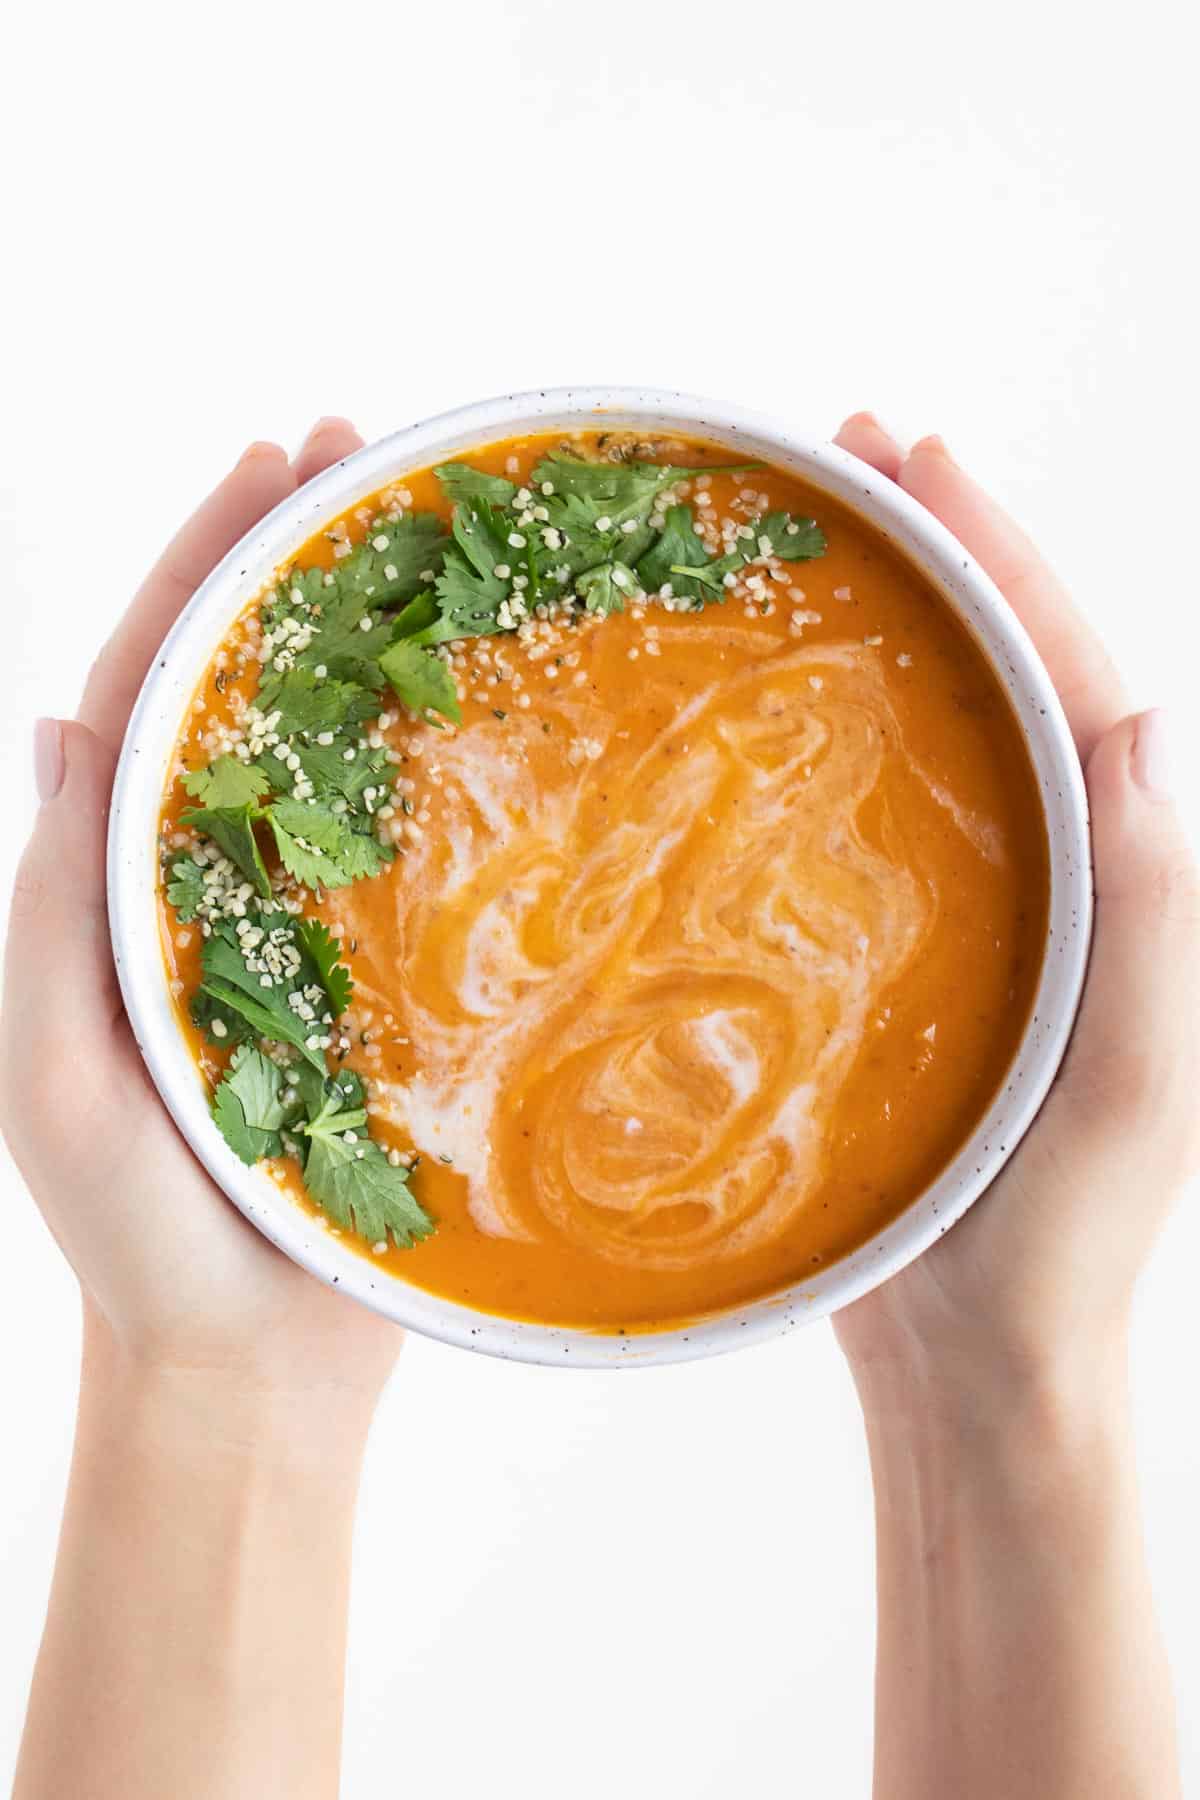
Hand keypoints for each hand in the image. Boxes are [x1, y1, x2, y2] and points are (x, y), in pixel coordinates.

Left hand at [0, 420, 403, 1409]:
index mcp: (119, 883)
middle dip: (291, 562)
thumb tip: (59, 723)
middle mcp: (208, 880)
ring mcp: (300, 926)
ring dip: (370, 640)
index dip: (204, 567)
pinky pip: (411, 855)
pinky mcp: (380, 982)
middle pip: (246, 689)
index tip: (272, 461)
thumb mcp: (57, 1070)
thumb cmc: (139, 1232)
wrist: (246, 1359)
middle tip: (362, 455)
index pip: (155, 688)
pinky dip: (443, 767)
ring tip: (433, 538)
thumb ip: (56, 907)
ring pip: (331, 754)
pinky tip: (491, 706)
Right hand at [830, 415, 1199, 1402]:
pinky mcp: (896, 968)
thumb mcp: (1135, 1082)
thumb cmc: (1058, 1244)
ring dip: (884, 626)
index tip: (917, 456)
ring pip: (936, 738)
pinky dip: (822, 744)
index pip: (1066, 682)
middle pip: (1002, 678)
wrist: (981, 1371)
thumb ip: (1158, 912)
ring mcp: (978, 919)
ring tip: (811, 537)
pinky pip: (862, 827)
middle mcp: (1058, 877)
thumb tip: (1140, 716)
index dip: (999, 558)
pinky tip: (759, 711)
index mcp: (1125, 883)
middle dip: (942, 554)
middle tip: (851, 453)